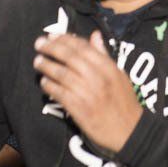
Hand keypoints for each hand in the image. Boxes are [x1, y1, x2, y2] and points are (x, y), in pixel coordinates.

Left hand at [34, 31, 142, 153]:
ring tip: (38, 61)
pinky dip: (49, 86)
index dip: (65, 39)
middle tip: (39, 44)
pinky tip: (44, 82)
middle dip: (52, 48)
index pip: (83, 47)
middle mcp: (98, 78)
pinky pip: (59, 93)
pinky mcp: (79, 109)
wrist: (129, 131)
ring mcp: (88, 93)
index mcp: (108, 67)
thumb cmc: (124, 101)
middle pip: (70, 57)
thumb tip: (94, 35)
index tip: (52, 35)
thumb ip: (104, 55)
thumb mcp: (119, 74)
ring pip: (62, 74)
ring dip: (47, 66)